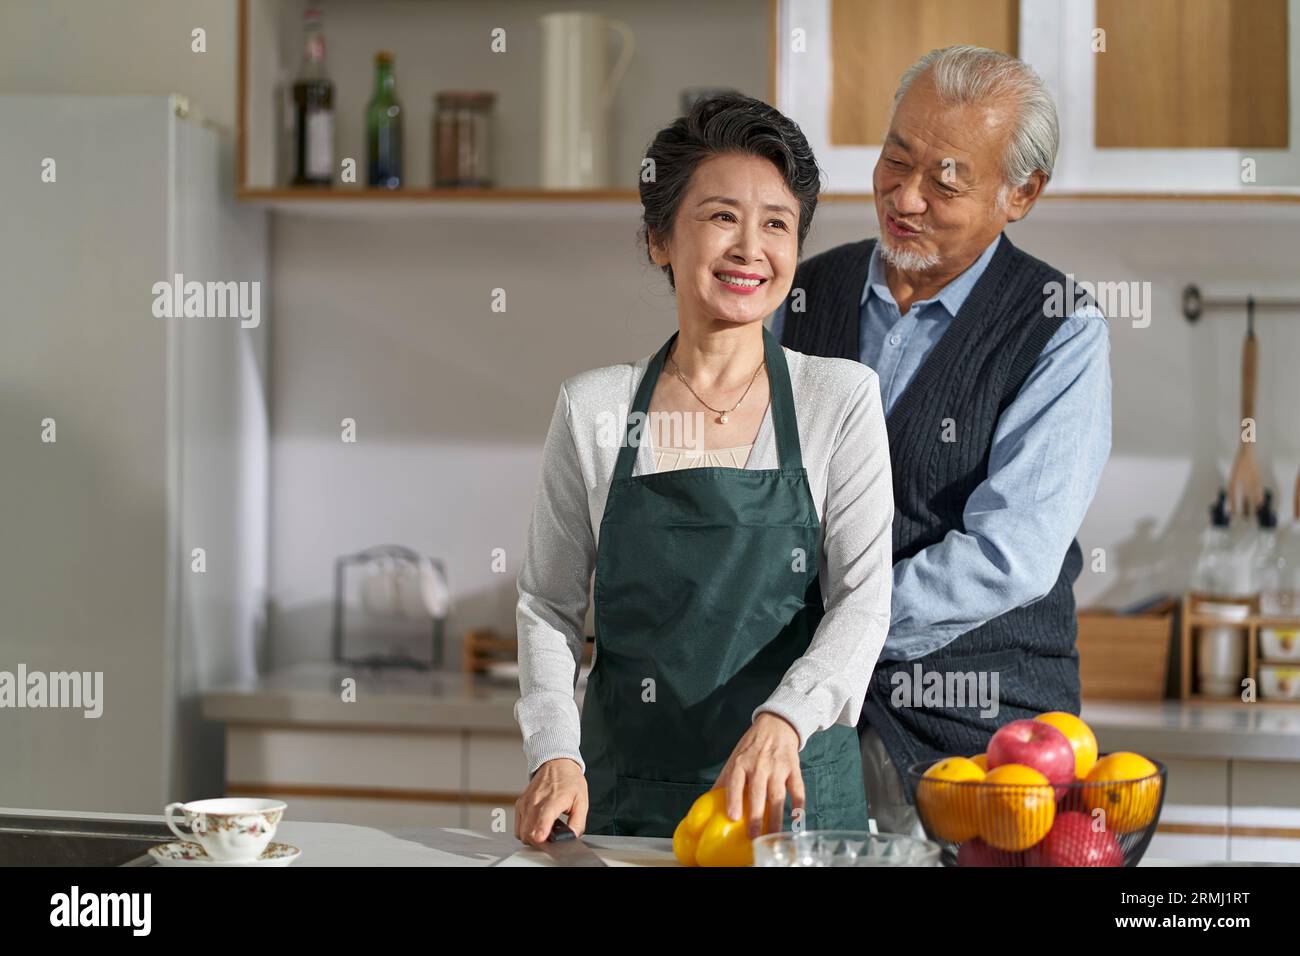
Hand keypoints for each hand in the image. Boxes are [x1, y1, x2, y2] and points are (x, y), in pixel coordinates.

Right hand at [514, 758, 587, 846]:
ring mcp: (525, 803)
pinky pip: (517, 827)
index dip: (541, 837)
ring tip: (545, 833)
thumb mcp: (582, 801)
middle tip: (550, 841)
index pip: (541, 822)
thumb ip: (578, 823)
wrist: (557, 763)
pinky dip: (525, 832)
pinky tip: (537, 827)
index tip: (546, 842)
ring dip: (532, 838)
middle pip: (528, 833)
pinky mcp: (520, 804)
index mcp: (553, 800)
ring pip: (521, 832)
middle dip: (539, 843)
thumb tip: (571, 838)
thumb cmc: (569, 781)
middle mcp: (535, 801)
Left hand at [712, 712, 803, 838]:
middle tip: (754, 836)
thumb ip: (724, 781)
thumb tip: (707, 805)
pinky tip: (797, 820)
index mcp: (741, 762)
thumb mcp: (734, 759)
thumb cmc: (751, 748)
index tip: (733, 817)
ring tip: (773, 835)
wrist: (776, 725)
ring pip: (778, 795)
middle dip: (757, 816)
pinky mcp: (794, 768)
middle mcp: (759, 764)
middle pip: (758, 793)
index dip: (734, 799)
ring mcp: (778, 767)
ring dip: (776, 817)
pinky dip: (798, 805)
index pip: (735, 782)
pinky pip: (798, 789)